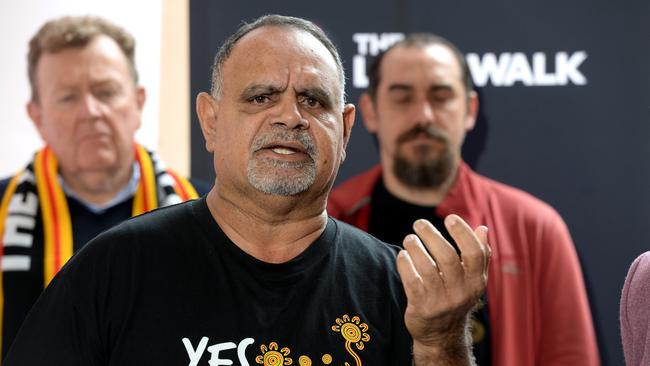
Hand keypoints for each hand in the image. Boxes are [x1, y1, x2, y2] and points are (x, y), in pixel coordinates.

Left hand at [396, 215, 489, 364]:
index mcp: (476, 281)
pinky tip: (403, 255)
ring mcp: (441, 301)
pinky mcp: (422, 308)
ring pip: (427, 268)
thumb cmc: (455, 295)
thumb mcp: (471, 279)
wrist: (441, 334)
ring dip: (415, 248)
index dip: (463, 233)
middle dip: (432, 236)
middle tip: (419, 223)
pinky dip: (405, 265)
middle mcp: (461, 291)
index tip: (450, 218)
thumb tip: (482, 228)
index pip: (475, 254)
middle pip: (448, 257)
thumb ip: (478, 255)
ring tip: (409, 238)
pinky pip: (412, 281)